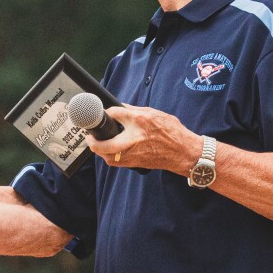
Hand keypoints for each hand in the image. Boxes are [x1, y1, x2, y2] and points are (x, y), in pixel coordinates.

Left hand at [86, 104, 203, 172]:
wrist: (183, 151)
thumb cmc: (171, 131)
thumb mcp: (154, 113)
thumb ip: (134, 110)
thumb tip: (118, 108)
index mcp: (141, 121)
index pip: (116, 114)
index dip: (106, 112)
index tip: (102, 112)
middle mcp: (135, 138)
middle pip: (105, 144)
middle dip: (93, 141)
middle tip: (89, 135)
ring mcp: (134, 153)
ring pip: (108, 157)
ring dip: (99, 150)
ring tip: (96, 142)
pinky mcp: (135, 163)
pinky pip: (115, 162)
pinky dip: (108, 156)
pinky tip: (108, 150)